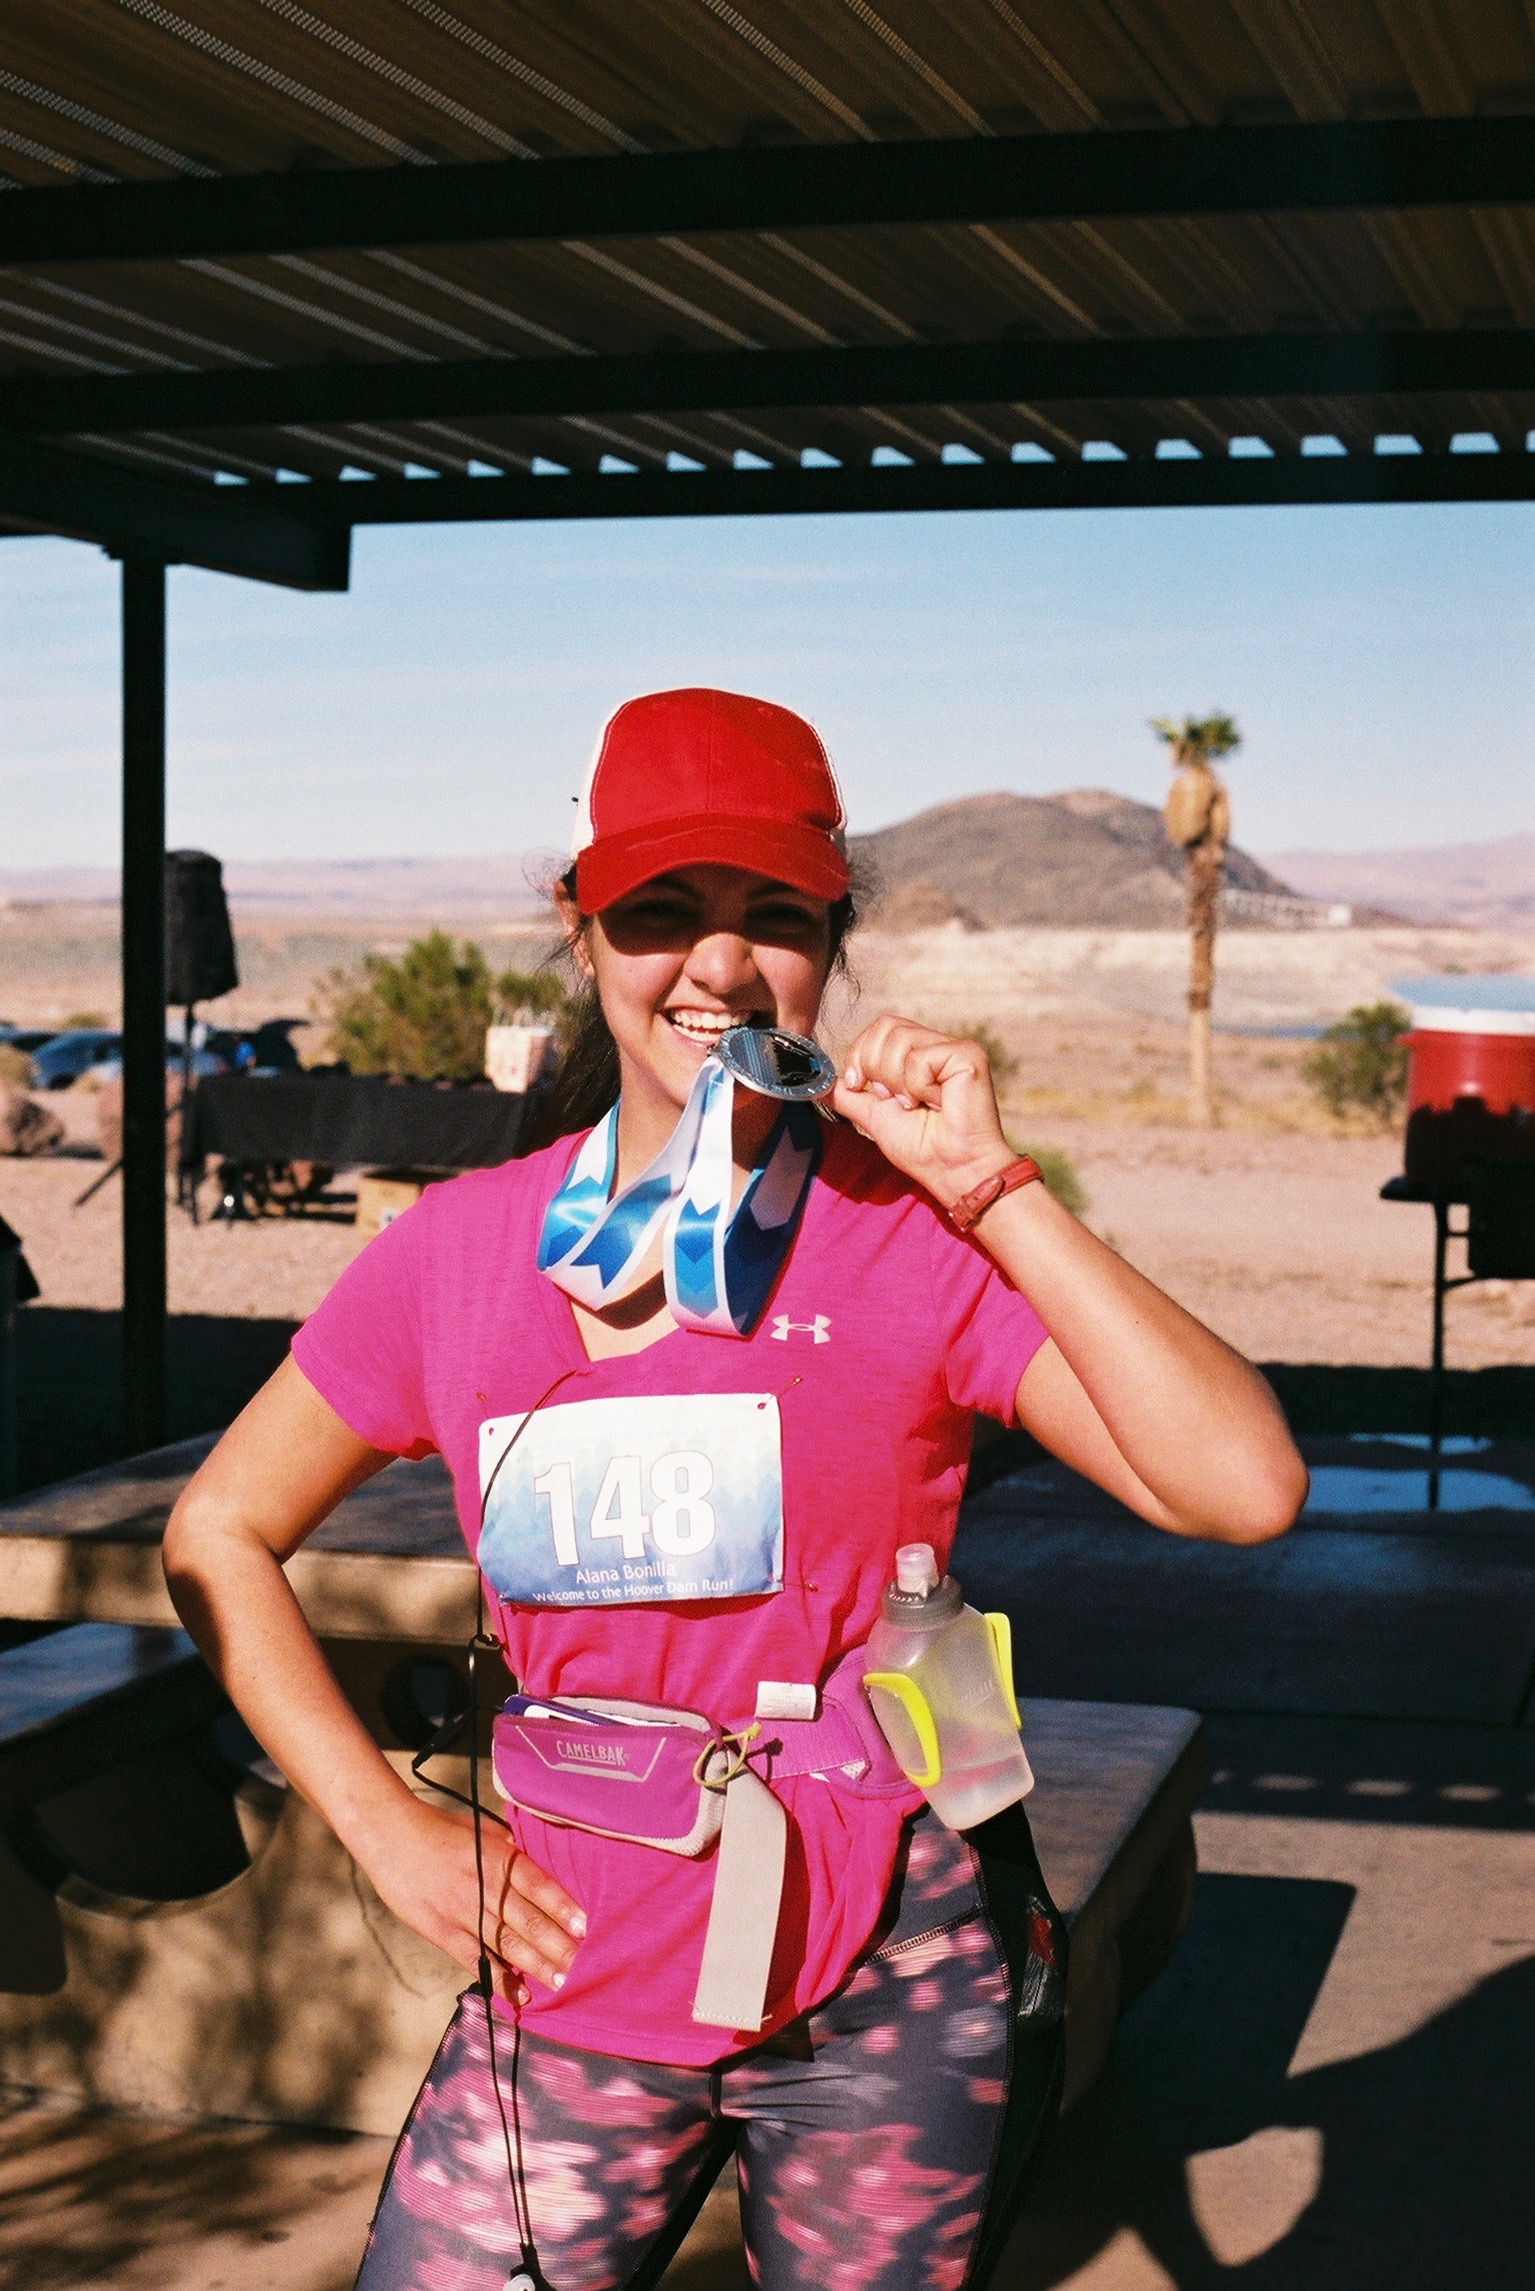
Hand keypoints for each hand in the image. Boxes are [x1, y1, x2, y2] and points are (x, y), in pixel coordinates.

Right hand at [361, 1797, 584, 2005]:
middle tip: (585, 1967)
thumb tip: (538, 1861)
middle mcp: (485, 1887)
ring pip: (508, 1944)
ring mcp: (464, 1913)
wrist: (391, 1838)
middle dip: (558, 1946)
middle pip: (528, 1921)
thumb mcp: (483, 1828)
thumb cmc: (440, 1827)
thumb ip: (511, 1848)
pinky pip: (476, 1960)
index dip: (563, 1907)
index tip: (586, 1927)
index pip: (538, 1885)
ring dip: (537, 1966)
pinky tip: (520, 1995)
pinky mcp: (443, 1934)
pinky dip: (499, 1979)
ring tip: (563, 1983)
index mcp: (498, 1856)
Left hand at [831, 1016, 1016, 1212]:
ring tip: (916, 1104)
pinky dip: (918, 1087)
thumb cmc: (922, 1148)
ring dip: (897, 1082)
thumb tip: (814, 1082)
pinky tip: (937, 1104)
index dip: (860, 1053)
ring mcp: (954, 1049)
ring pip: (900, 1039)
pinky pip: (921, 1058)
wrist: (952, 1170)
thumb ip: (847, 1095)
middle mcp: (936, 1046)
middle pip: (886, 1026)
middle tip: (895, 1100)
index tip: (859, 1085)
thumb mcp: (873, 1115)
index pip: (879, 1028)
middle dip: (875, 1067)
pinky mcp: (968, 1056)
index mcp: (917, 1054)